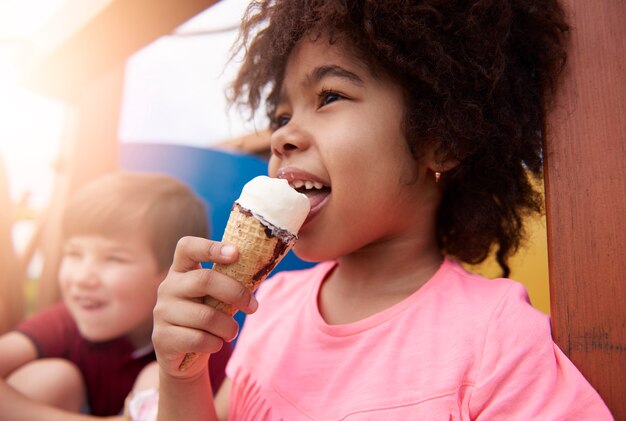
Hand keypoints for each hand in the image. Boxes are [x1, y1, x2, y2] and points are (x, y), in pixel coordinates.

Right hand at [152, 236, 257, 378]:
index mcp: (181, 270)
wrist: (184, 358)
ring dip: (228, 327)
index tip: (236, 253)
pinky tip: (214, 344)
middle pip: (204, 280)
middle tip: (252, 307)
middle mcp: (168, 287)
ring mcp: (162, 312)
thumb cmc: (206, 320)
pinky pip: (199, 339)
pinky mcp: (162, 338)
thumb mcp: (215, 297)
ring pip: (206, 316)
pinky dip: (215, 344)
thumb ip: (229, 282)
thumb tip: (259, 269)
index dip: (211, 247)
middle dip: (236, 293)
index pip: (187, 247)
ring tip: (231, 332)